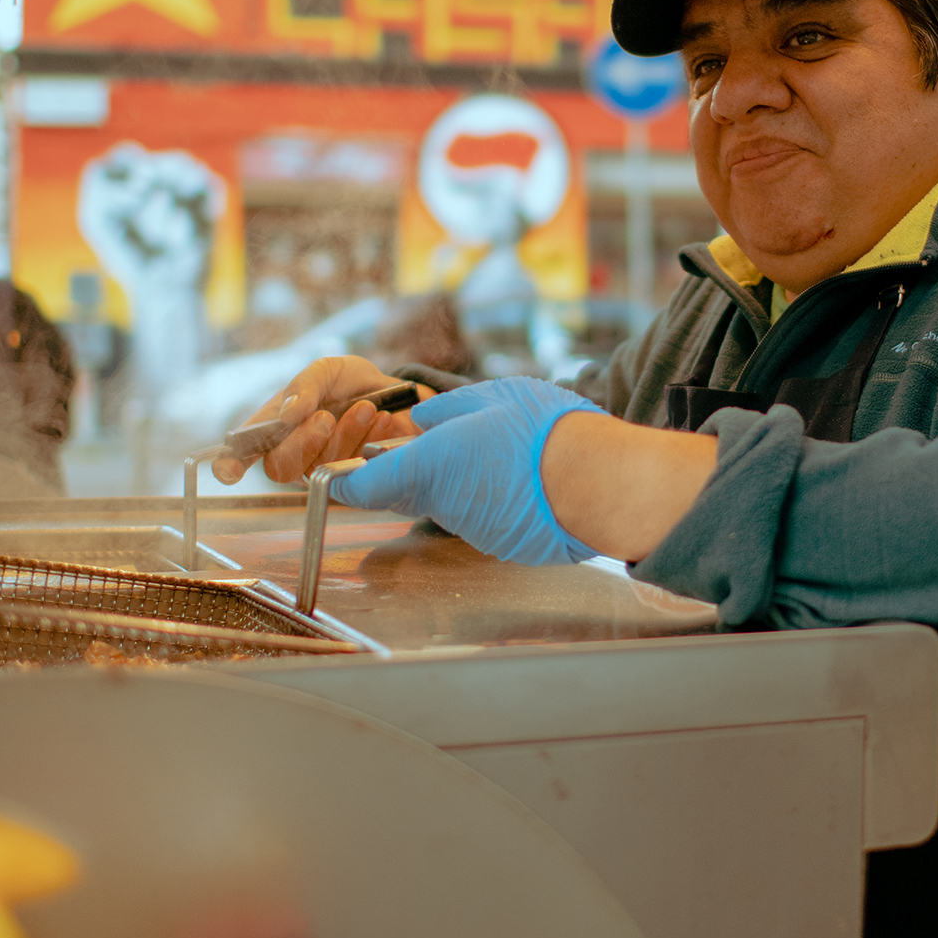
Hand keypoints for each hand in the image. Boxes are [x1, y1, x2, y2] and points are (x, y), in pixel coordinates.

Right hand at [210, 356, 430, 484]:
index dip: (230, 465)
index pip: (243, 453)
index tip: (229, 470)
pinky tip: (382, 419)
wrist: (396, 394)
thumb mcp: (327, 370)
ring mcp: (322, 469)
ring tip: (366, 407)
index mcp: (275, 427)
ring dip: (345, 434)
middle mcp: (294, 453)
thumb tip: (288, 413)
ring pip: (320, 467)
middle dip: (303, 441)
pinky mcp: (354, 479)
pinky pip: (353, 470)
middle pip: (280, 467)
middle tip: (326, 417)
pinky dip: (369, 439)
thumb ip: (306, 385)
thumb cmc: (350, 384)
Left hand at [327, 377, 603, 565]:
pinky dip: (486, 495)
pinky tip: (513, 474)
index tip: (338, 472)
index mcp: (427, 466)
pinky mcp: (500, 541)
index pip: (362, 486)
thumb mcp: (491, 396)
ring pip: (445, 502)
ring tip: (488, 450)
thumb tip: (422, 419)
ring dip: (454, 480)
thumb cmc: (544, 431)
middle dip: (407, 470)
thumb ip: (447, 410)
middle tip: (424, 442)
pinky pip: (479, 514)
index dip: (345, 479)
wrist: (599, 482)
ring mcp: (472, 528)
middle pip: (404, 492)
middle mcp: (442, 504)